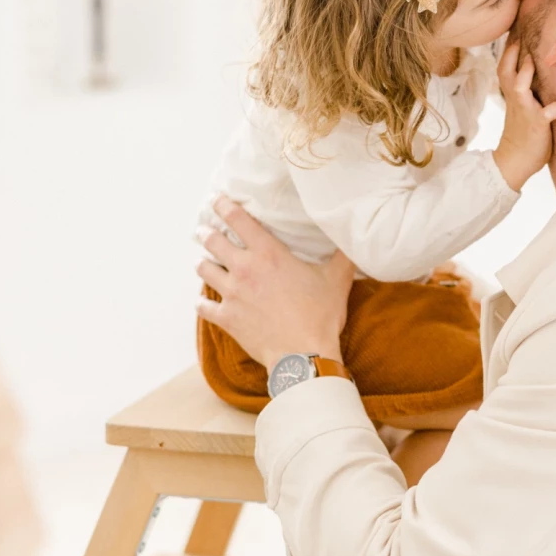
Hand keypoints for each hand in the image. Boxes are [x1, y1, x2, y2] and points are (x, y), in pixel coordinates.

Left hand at [196, 199, 353, 371]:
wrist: (303, 355)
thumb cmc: (320, 316)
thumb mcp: (337, 279)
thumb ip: (342, 256)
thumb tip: (354, 238)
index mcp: (268, 254)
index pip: (238, 220)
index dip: (224, 206)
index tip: (217, 200)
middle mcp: (244, 269)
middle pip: (213, 242)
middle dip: (207, 233)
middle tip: (204, 230)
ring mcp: (232, 294)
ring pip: (204, 270)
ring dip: (203, 263)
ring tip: (203, 262)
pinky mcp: (226, 318)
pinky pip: (203, 306)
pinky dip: (202, 303)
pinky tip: (203, 302)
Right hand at [492, 38, 555, 191]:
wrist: (514, 161)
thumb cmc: (521, 133)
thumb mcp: (520, 108)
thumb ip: (526, 91)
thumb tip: (538, 72)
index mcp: (512, 94)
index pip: (505, 67)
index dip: (510, 50)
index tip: (517, 31)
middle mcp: (516, 99)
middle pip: (506, 71)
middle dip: (512, 54)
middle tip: (520, 36)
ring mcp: (526, 110)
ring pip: (520, 87)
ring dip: (525, 73)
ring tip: (531, 60)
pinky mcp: (537, 124)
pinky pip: (545, 114)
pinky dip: (552, 110)